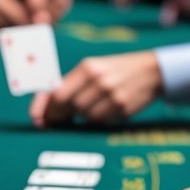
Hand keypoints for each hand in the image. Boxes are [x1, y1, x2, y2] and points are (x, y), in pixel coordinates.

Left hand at [30, 51, 160, 125]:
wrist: (152, 70)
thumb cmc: (115, 70)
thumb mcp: (93, 68)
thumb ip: (70, 84)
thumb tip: (45, 108)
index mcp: (88, 68)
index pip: (58, 93)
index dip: (44, 108)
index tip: (37, 118)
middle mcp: (99, 81)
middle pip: (69, 107)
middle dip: (60, 115)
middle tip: (57, 118)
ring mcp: (113, 96)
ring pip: (85, 117)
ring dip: (82, 116)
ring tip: (90, 105)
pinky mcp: (124, 109)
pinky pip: (102, 121)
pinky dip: (98, 119)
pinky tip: (104, 109)